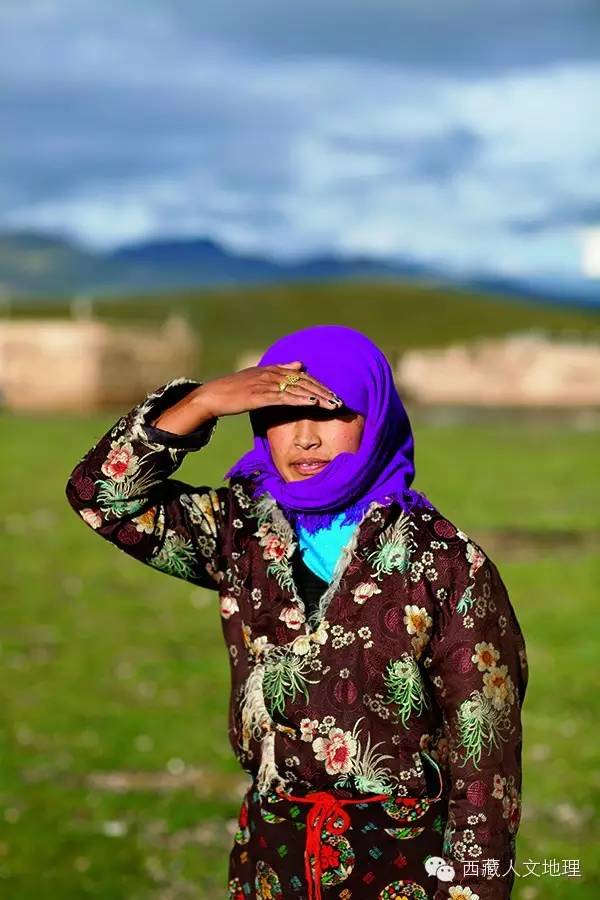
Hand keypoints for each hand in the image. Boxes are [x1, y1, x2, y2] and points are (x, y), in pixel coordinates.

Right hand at [194, 361, 343, 418]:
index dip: (320, 385)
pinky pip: (285, 397)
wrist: (213, 395)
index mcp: (274, 369)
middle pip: (304, 382)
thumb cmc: (235, 389)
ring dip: (317, 398)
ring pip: (298, 390)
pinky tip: (313, 404)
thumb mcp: (259, 376)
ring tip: (333, 405)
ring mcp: (266, 384)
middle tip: (340, 402)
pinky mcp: (260, 395)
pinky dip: (300, 400)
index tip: (334, 394)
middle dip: (324, 392)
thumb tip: (300, 364)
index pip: (303, 376)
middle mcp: (272, 374)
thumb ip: (280, 369)